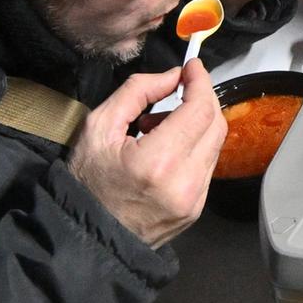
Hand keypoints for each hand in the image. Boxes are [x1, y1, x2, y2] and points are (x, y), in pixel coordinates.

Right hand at [67, 62, 224, 249]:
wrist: (86, 235)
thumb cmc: (86, 180)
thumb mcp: (98, 126)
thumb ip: (138, 91)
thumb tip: (174, 76)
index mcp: (157, 162)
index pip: (199, 110)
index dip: (200, 82)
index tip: (193, 67)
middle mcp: (183, 184)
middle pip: (215, 125)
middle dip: (202, 98)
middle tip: (180, 88)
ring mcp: (194, 201)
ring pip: (215, 145)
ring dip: (197, 123)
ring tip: (159, 123)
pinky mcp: (196, 210)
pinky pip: (207, 166)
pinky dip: (194, 147)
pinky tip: (166, 147)